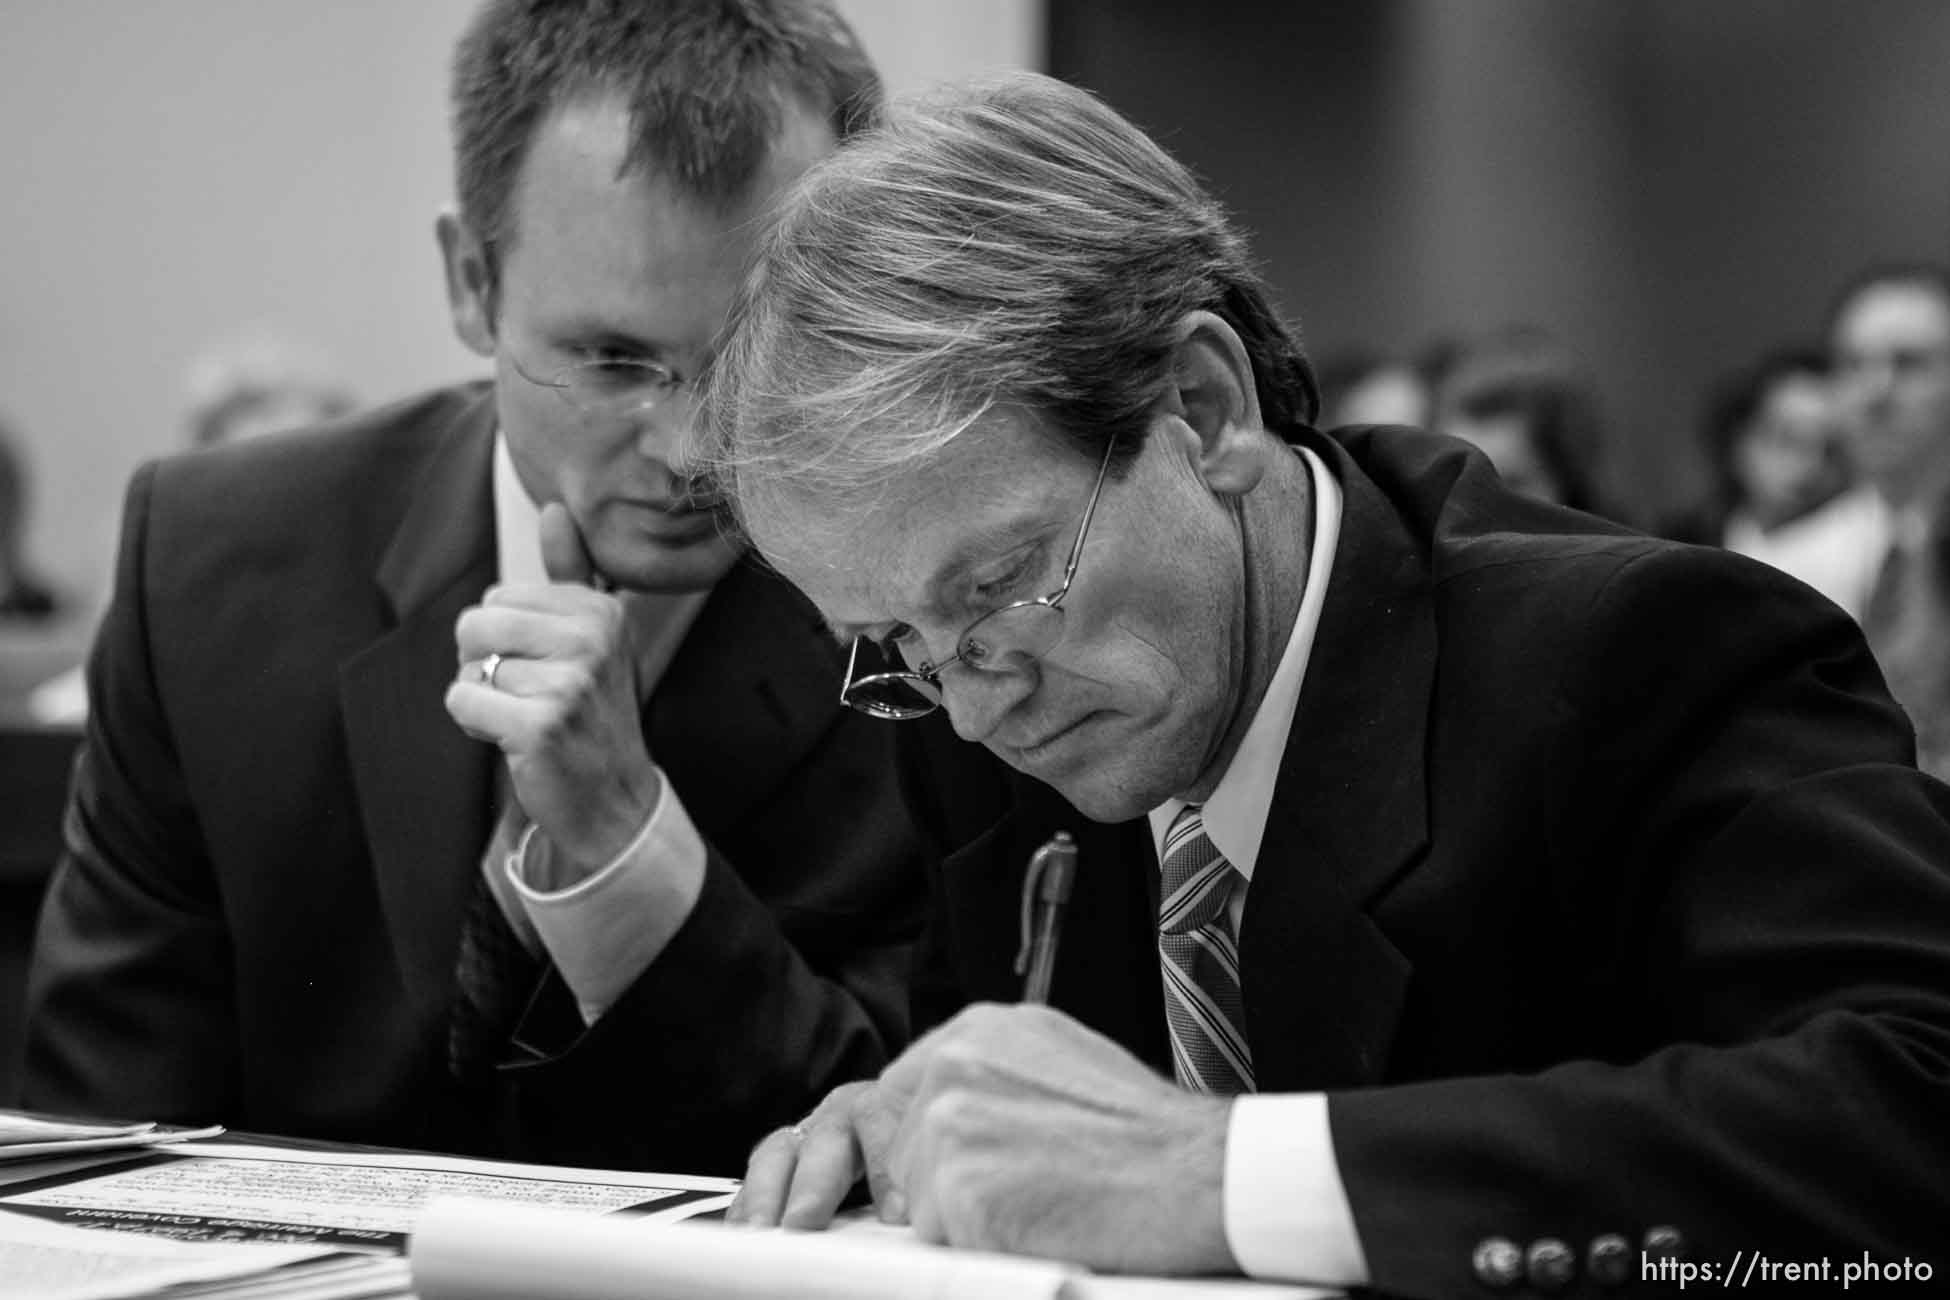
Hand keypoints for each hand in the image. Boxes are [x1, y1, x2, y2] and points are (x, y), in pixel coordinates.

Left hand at [445, 503, 661, 875]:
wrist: (612, 800)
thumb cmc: (590, 713)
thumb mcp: (592, 639)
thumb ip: (572, 574)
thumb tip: (555, 509)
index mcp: (600, 610)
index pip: (501, 595)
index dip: (507, 636)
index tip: (548, 669)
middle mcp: (592, 639)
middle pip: (477, 621)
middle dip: (486, 662)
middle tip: (530, 696)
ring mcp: (569, 683)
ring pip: (470, 667)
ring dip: (487, 700)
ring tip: (529, 720)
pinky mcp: (540, 725)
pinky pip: (463, 700)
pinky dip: (476, 725)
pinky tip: (515, 740)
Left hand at [733, 1004, 1237, 1276]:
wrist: (1204, 1175)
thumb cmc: (1149, 1141)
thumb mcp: (1061, 1071)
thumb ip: (995, 1083)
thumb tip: (943, 1125)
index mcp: (981, 1030)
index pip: (899, 1090)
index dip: (901, 1148)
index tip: (898, 1184)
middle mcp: (957, 1061)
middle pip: (894, 1145)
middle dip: (929, 1188)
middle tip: (996, 1200)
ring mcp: (953, 1120)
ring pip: (914, 1197)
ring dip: (965, 1221)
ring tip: (1041, 1206)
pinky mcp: (960, 1183)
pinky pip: (940, 1240)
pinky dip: (984, 1249)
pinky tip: (1041, 1225)